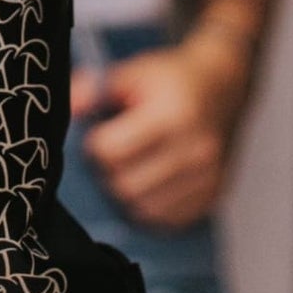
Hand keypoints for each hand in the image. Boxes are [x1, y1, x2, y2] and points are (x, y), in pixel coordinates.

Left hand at [70, 29, 251, 229]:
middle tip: (110, 156)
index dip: (95, 145)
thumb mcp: (132, 72)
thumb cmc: (170, 78)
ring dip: (128, 194)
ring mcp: (209, 176)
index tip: (97, 136)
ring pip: (146, 209)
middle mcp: (196, 149)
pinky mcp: (215, 194)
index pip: (112, 152)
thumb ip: (94, 90)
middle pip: (126, 186)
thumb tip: (69, 108)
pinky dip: (152, 207)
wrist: (223, 84)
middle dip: (108, 173)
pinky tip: (150, 183)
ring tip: (129, 169)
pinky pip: (170, 220)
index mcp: (173, 115)